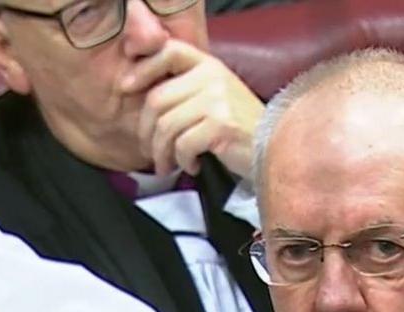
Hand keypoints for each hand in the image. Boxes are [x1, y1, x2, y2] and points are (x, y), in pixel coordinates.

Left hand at [119, 40, 263, 176]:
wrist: (276, 149)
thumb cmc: (241, 129)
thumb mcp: (216, 97)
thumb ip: (187, 90)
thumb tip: (144, 100)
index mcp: (209, 65)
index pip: (167, 52)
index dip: (142, 68)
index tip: (126, 89)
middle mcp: (212, 77)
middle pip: (157, 99)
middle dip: (147, 132)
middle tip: (151, 152)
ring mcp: (217, 100)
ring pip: (166, 126)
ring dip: (161, 153)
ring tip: (168, 165)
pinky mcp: (221, 126)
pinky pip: (183, 144)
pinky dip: (182, 160)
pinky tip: (192, 165)